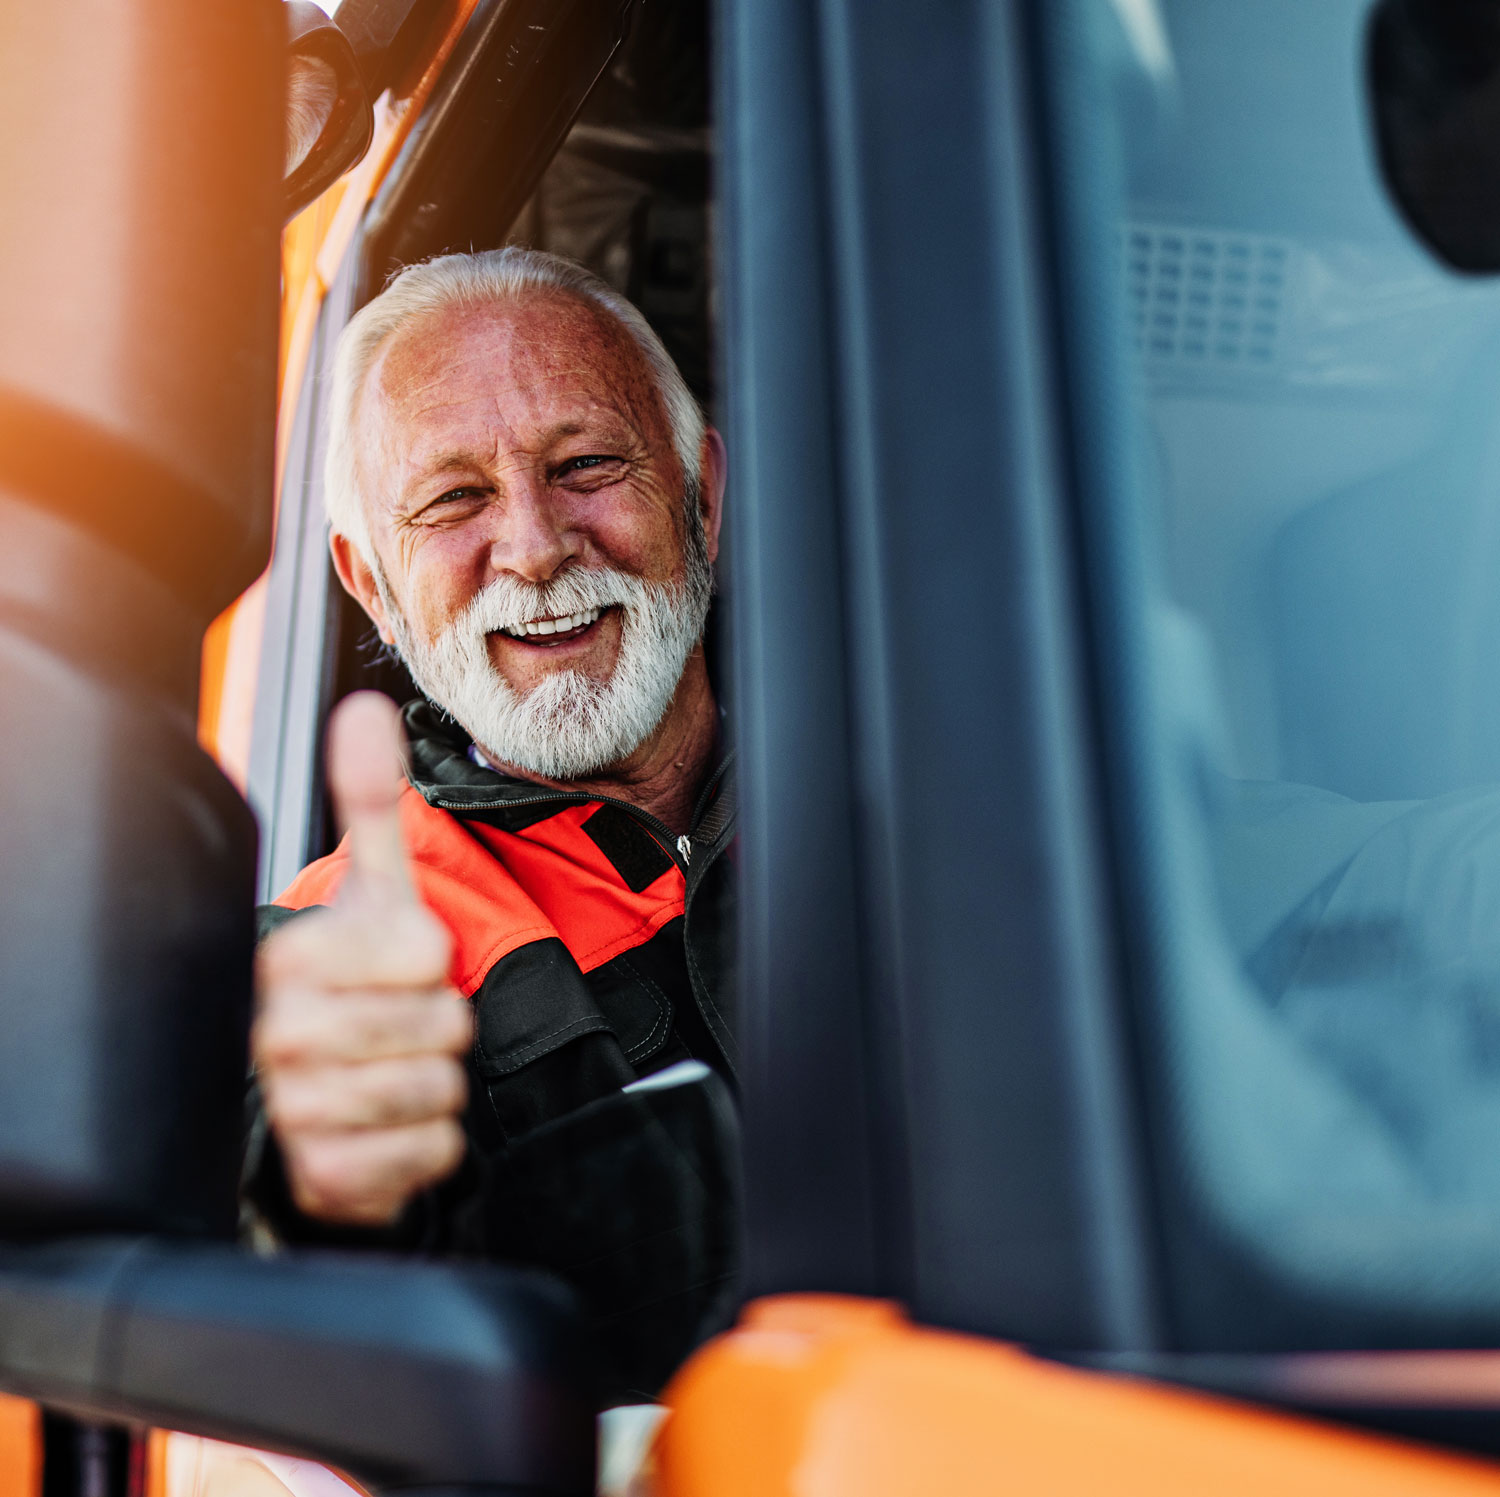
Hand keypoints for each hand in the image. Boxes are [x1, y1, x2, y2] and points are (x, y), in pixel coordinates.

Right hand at [252, 692, 472, 1226]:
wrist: (311, 1096)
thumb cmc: (353, 983)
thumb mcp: (368, 891)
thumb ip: (368, 802)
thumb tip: (366, 709)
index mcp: (289, 956)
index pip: (423, 950)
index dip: (431, 959)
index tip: (398, 965)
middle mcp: (276, 1034)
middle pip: (440, 1023)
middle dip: (438, 1023)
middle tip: (399, 1022)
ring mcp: (295, 1111)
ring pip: (438, 1089)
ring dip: (437, 1082)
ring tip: (393, 1068)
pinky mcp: (324, 1178)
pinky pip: (430, 1152)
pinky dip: (429, 1141)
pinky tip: (390, 1126)